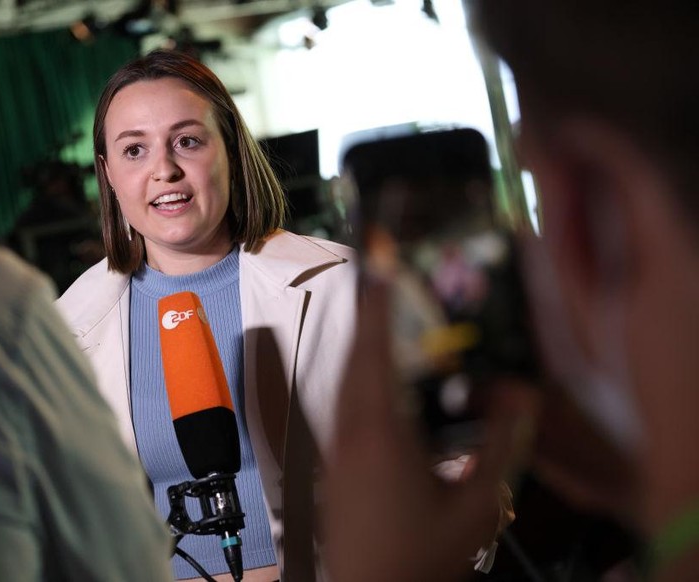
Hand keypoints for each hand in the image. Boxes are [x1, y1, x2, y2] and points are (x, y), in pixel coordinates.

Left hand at [322, 279, 536, 581]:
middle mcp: (349, 433)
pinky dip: (355, 378)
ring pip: (342, 383)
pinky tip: (373, 383)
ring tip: (378, 322)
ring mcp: (334, 450)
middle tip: (381, 285)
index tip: (381, 272)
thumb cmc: (422, 555)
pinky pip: (341, 405)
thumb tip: (522, 397)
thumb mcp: (477, 504)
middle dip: (367, 319)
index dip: (377, 309)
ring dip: (359, 348)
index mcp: (380, 434)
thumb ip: (502, 446)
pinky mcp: (332, 466)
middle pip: (353, 360)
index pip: (376, 354)